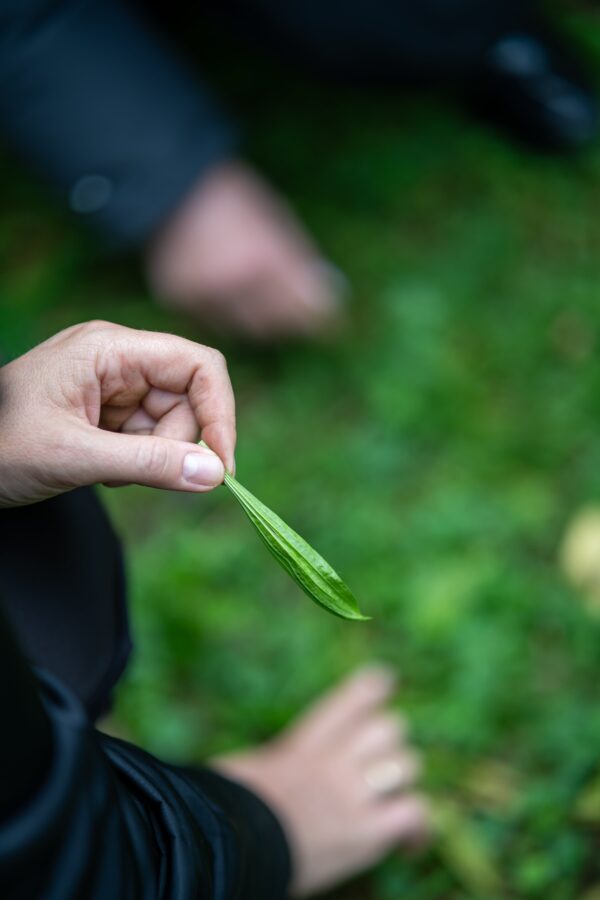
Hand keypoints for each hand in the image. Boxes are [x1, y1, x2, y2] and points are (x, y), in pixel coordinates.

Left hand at [0, 321, 234, 506]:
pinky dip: (137, 462)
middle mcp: (118, 360)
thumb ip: (148, 463)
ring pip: (172, 423)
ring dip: (152, 456)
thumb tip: (214, 475)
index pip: (197, 366)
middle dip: (175, 443)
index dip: (219, 412)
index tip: (220, 466)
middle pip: (188, 399)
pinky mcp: (108, 413)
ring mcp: (113, 386)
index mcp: (110, 349)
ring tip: (104, 470)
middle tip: (136, 473)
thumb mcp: (74, 456)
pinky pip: (150, 438)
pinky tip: (100, 470)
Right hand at [146, 161, 343, 339]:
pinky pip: (213, 323)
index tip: (334, 324)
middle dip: (289, 321)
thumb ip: (299, 262)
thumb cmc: (232, 201)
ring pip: (244, 330)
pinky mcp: (180, 302)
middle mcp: (235, 284)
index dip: (322, 319)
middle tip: (296, 313)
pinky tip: (226, 295)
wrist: (170, 187)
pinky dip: (225, 316)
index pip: (303, 308)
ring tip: (257, 297)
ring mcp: (205, 296)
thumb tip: (325, 295)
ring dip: (257, 320)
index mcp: (265, 260)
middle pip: (275, 326)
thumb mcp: (275, 220)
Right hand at [215, 667, 429, 895]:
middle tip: (379, 764)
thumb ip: (273, 761)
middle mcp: (335, 761)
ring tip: (391, 800)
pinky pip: (414, 813)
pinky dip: (417, 827)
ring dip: (402, 780)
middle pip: (390, 726)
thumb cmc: (225, 809)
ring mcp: (353, 795)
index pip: (355, 695)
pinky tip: (409, 841)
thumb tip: (268, 763)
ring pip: (408, 763)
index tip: (385, 682)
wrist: (230, 845)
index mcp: (304, 741)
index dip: (375, 686)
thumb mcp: (246, 768)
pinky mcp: (366, 833)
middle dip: (390, 743)